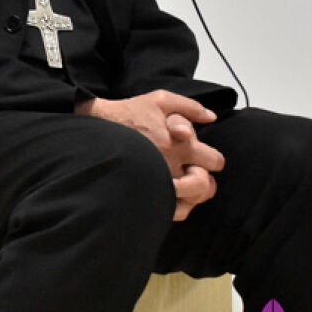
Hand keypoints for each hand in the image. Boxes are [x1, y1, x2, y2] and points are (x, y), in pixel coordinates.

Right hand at [77, 90, 224, 219]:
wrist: (97, 128)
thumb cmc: (128, 114)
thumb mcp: (160, 100)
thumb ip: (190, 107)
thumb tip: (211, 117)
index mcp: (179, 145)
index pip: (214, 161)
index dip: (214, 160)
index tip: (204, 158)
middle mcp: (170, 167)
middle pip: (205, 186)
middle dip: (205, 180)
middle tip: (195, 174)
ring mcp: (156, 182)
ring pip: (190, 202)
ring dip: (191, 195)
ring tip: (183, 186)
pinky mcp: (144, 192)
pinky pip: (170, 211)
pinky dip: (175, 207)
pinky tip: (170, 195)